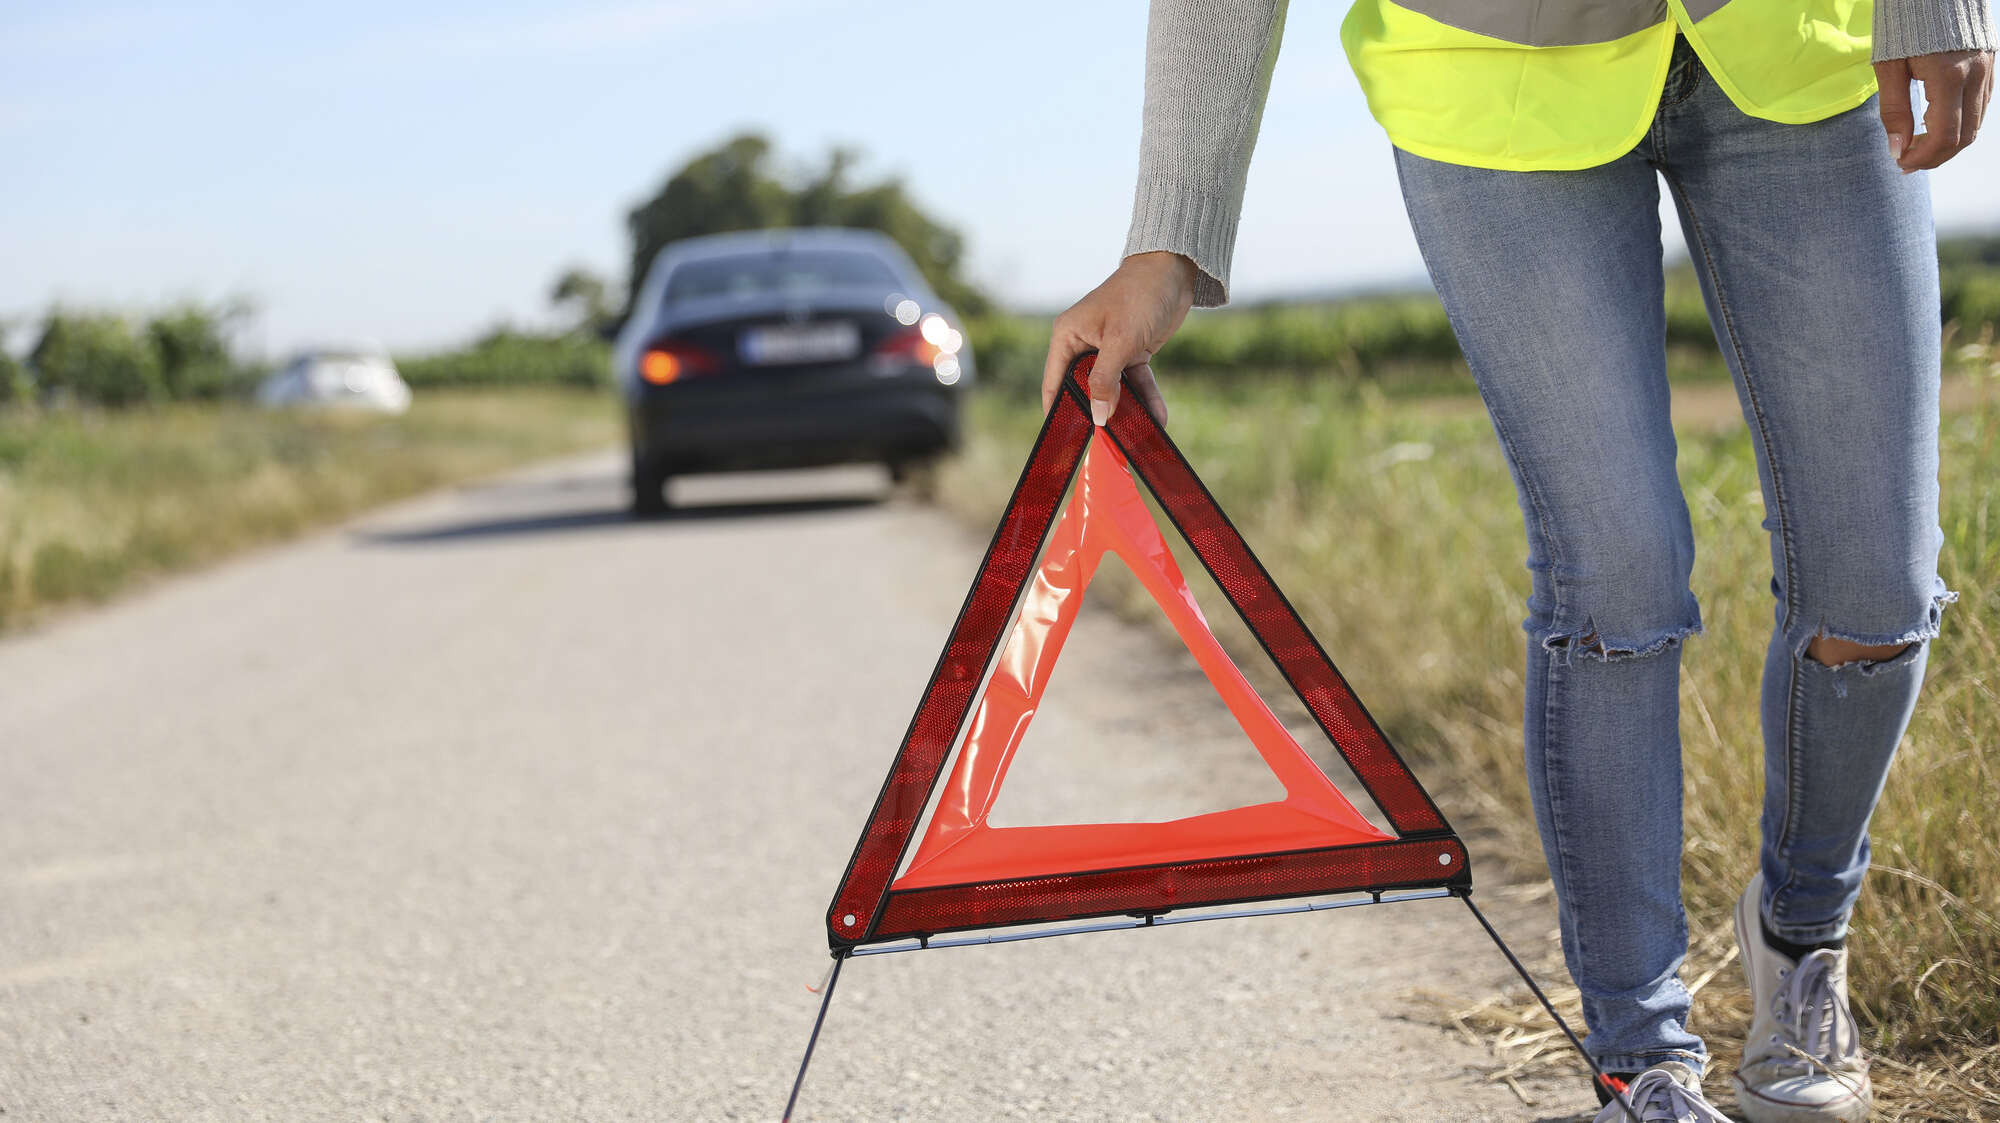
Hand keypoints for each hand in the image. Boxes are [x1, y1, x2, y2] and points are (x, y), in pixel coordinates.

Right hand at [1041, 251, 1197, 426]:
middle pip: (1085, 389)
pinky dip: (1147, 398)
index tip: (1066, 439)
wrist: (1173, 271)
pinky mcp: (1132, 352)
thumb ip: (1105, 380)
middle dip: (1097, 414)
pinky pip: (1136, 382)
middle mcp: (1084, 345)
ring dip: (1128, 410)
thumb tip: (1098, 415)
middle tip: (1107, 442)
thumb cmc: (1138, 295)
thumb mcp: (1119, 341)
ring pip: (1114, 389)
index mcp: (1067, 337)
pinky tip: (1158, 418)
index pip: (1054, 382)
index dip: (1058, 410)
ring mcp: (1109, 350)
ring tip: (1136, 436)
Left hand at [1875, 49, 1994, 170]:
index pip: (1945, 135)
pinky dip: (1961, 124)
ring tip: (1918, 149)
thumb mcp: (1889, 67)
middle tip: (1907, 162)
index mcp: (1948, 76)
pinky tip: (1936, 127)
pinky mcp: (1990, 66)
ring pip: (1976, 123)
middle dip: (1935, 156)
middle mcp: (1975, 75)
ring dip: (1948, 143)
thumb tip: (1897, 148)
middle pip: (1964, 135)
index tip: (1900, 162)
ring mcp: (1987, 70)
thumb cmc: (1905, 25)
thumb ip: (1894, 111)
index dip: (1923, 157)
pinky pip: (1981, 106)